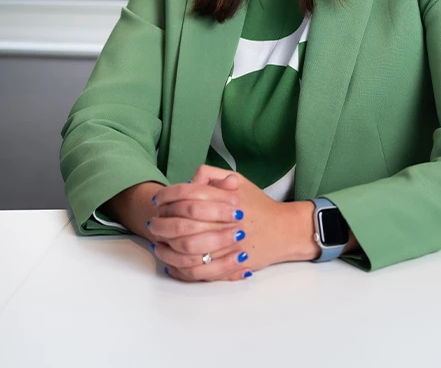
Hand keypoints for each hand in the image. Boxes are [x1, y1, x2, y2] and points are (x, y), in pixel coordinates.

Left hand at [149, 165, 317, 280]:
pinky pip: (197, 270)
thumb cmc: (258, 204)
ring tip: (157, 243)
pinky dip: (179, 268)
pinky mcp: (229, 265)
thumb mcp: (240, 180)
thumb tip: (189, 180)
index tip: (157, 200)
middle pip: (183, 223)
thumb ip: (213, 174)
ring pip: (186, 249)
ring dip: (167, 247)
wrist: (283, 231)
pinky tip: (170, 263)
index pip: (189, 193)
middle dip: (162, 223)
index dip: (168, 195)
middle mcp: (226, 220)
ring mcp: (227, 245)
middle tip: (152, 223)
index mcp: (226, 197)